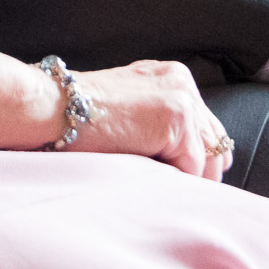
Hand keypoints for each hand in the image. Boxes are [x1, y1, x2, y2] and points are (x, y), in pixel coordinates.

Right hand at [72, 60, 232, 181]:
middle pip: (216, 142)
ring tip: (161, 188)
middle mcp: (182, 80)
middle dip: (200, 171)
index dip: (199, 159)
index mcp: (171, 76)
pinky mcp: (177, 117)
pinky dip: (174, 181)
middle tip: (176, 192)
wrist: (53, 108)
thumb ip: (159, 122)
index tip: (183, 180)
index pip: (207, 127)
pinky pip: (192, 168)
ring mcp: (181, 97)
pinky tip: (148, 177)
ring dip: (186, 178)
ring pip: (208, 158)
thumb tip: (189, 163)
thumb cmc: (80, 118)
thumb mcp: (130, 109)